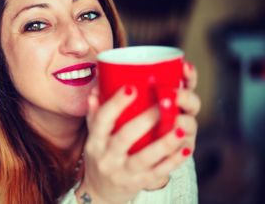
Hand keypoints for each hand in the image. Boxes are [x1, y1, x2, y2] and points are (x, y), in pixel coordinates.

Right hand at [75, 62, 200, 203]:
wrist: (100, 192)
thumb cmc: (100, 155)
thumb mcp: (94, 136)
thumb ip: (96, 113)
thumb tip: (96, 91)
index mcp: (95, 141)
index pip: (102, 120)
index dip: (115, 104)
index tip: (131, 87)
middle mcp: (107, 157)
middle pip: (125, 137)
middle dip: (145, 120)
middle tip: (165, 101)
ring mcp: (124, 172)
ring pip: (145, 158)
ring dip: (164, 143)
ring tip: (180, 128)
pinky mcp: (140, 182)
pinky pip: (159, 172)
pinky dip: (174, 161)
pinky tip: (186, 148)